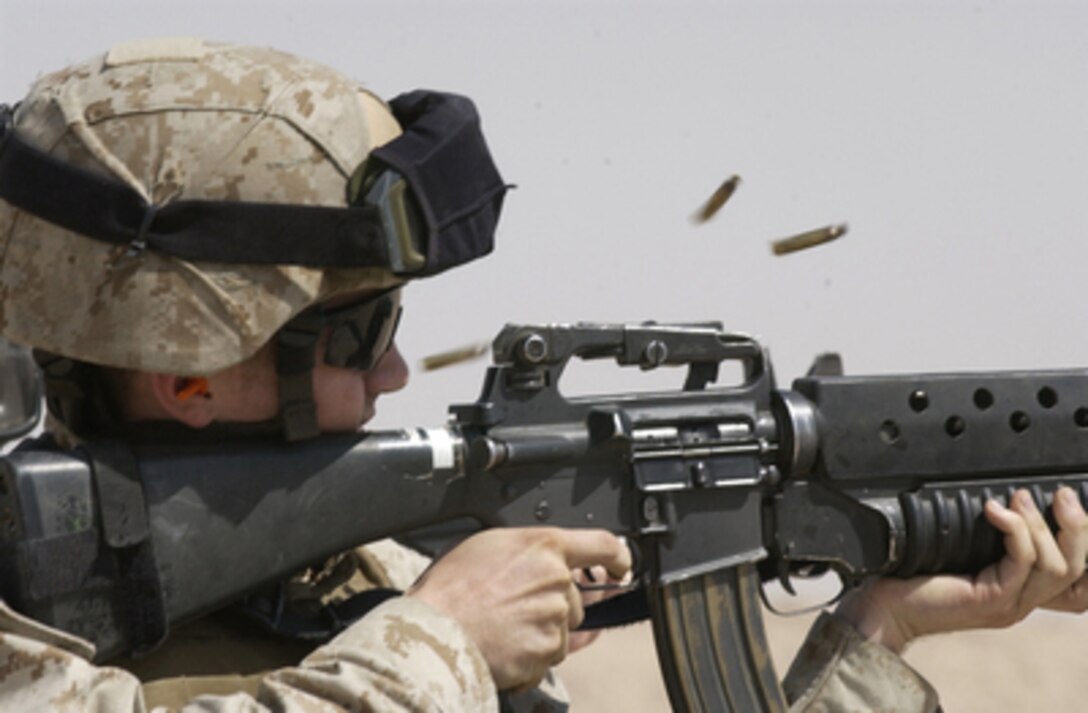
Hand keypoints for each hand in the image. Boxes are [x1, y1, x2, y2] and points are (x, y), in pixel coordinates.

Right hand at [407, 527, 630, 690]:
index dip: (618, 556)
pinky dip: (531, 657)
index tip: (620, 565)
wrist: (434, 632)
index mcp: (544, 546)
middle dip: (553, 604)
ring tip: (501, 627)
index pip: (602, 544)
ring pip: (563, 628)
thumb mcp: (487, 545)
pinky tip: (503, 647)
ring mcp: (556, 617)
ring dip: (541, 632)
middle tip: (513, 607)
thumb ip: (527, 549)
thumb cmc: (449, 587)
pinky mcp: (548, 650)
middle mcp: (557, 579)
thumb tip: (543, 558)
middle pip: (574, 597)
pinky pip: (549, 656)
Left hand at [835, 486, 1087, 653]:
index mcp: (1020, 589)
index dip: (1086, 548)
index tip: (1075, 508)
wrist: (886, 606)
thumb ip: (991, 536)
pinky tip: (995, 511)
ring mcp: (1009, 604)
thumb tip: (1008, 498)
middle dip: (1078, 526)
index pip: (1076, 582)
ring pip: (1055, 565)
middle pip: (1075, 568)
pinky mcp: (991, 599)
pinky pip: (1022, 562)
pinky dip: (1014, 529)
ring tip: (1019, 498)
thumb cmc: (915, 575)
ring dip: (1040, 524)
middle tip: (1063, 494)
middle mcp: (1022, 600)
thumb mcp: (963, 551)